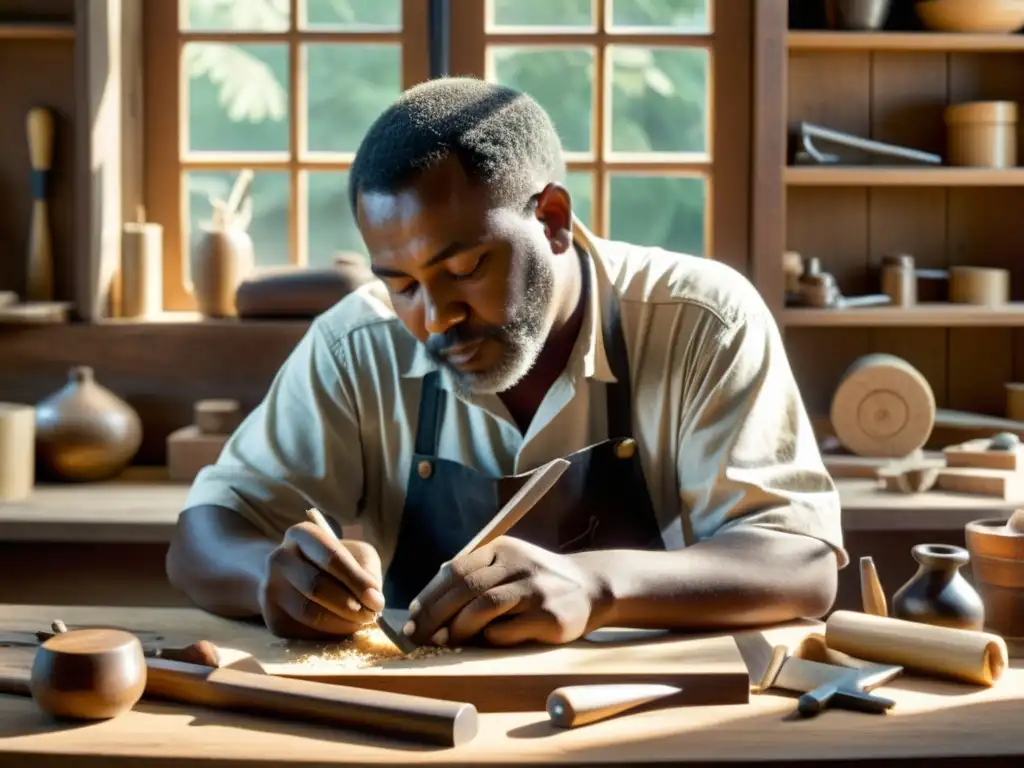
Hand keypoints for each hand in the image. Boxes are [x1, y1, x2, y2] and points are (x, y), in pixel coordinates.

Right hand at [259, 521, 384, 638]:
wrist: (298, 578)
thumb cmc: (335, 563)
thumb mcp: (356, 556)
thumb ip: (368, 573)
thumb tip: (374, 601)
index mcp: (302, 534)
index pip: (330, 556)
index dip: (356, 580)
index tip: (377, 600)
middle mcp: (280, 558)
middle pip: (316, 586)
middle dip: (350, 605)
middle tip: (371, 615)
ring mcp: (270, 589)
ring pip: (309, 613)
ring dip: (341, 623)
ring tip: (360, 623)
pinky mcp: (272, 619)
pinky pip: (304, 633)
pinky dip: (329, 635)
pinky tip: (341, 628)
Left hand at [405, 537, 606, 646]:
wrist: (592, 587)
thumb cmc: (538, 580)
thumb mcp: (509, 564)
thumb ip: (476, 575)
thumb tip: (430, 598)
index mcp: (502, 548)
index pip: (456, 569)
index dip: (430, 593)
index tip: (413, 614)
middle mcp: (518, 563)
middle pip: (465, 588)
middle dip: (435, 614)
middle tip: (419, 635)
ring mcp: (535, 588)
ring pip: (483, 606)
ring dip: (458, 628)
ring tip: (446, 641)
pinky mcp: (548, 616)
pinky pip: (507, 630)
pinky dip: (488, 638)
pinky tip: (483, 641)